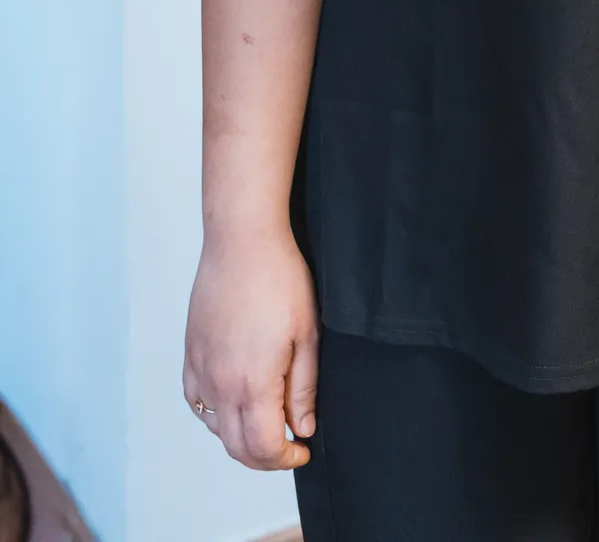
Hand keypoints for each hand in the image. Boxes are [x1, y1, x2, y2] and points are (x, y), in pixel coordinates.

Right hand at [183, 227, 318, 470]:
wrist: (242, 240)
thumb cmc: (280, 279)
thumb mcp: (307, 333)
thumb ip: (303, 388)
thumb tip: (301, 428)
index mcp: (252, 382)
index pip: (262, 447)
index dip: (284, 458)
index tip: (302, 449)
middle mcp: (219, 383)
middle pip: (236, 447)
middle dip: (264, 458)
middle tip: (288, 445)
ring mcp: (200, 369)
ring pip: (215, 428)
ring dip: (240, 438)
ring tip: (266, 423)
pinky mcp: (191, 353)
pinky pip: (197, 402)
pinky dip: (216, 415)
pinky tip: (234, 403)